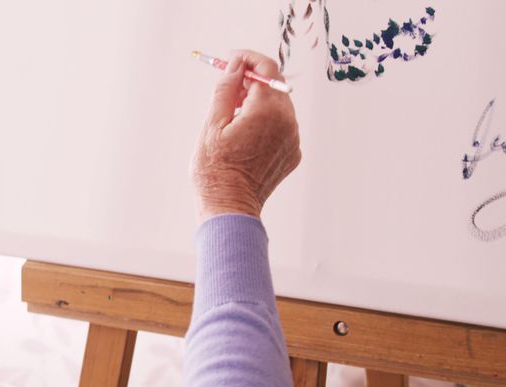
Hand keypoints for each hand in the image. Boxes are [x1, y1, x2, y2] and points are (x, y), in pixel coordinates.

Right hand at [191, 50, 301, 220]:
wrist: (228, 209)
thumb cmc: (214, 171)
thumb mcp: (212, 125)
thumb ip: (226, 89)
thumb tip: (235, 65)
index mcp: (267, 112)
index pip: (266, 69)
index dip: (248, 59)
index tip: (232, 60)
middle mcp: (287, 122)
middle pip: (275, 85)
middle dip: (253, 80)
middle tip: (228, 87)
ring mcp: (293, 139)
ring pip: (279, 105)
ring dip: (259, 101)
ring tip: (233, 116)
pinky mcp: (292, 154)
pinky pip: (282, 126)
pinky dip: (266, 121)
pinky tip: (245, 135)